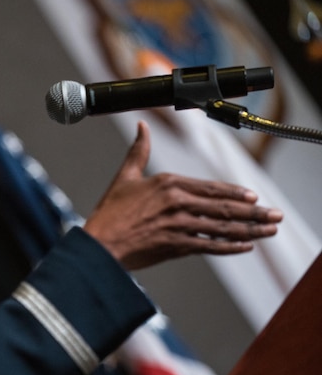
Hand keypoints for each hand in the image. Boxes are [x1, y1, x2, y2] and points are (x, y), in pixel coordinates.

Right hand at [83, 121, 282, 269]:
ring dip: (249, 229)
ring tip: (267, 231)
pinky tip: (245, 246)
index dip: (235, 194)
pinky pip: (210, 246)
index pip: (211, 188)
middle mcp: (178, 202)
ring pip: (222, 227)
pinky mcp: (176, 245)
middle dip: (253, 213)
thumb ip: (138, 151)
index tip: (253, 197)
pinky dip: (230, 246)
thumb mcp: (125, 177)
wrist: (100, 243)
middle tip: (274, 215)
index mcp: (168, 183)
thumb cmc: (110, 214)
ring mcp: (179, 225)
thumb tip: (142, 127)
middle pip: (224, 207)